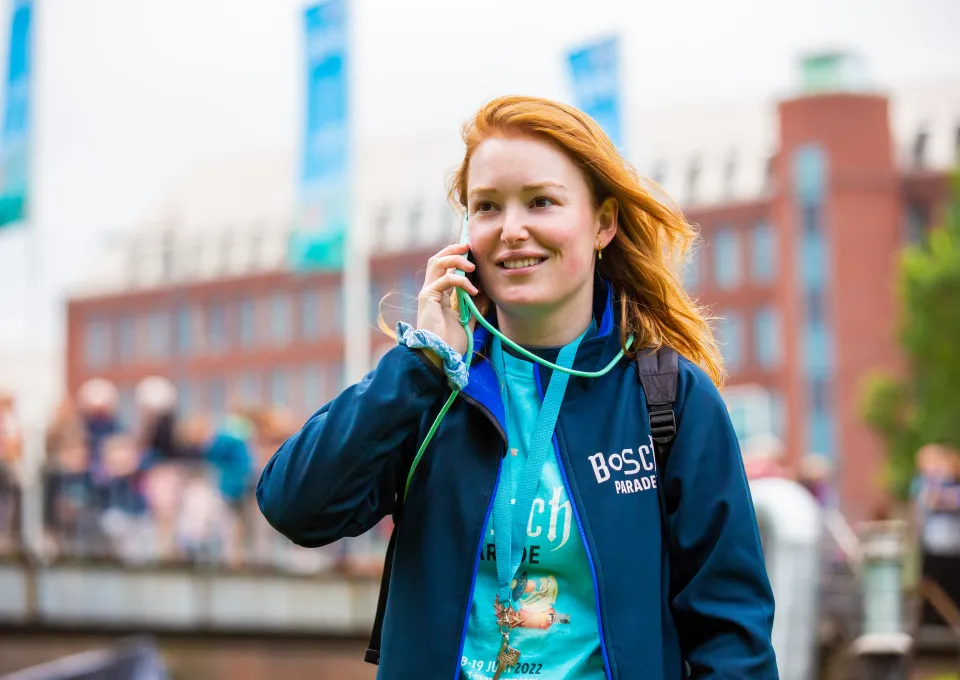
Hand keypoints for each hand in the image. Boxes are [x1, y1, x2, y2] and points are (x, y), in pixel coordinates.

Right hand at [417, 243, 480, 360]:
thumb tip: (484, 290)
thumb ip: (473, 305)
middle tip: (469, 247)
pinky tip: (472, 291)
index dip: (457, 257)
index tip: (473, 254)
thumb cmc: (451, 343)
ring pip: (438, 263)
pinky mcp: (427, 298)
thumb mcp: (468, 320)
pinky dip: (460, 281)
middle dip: (453, 249)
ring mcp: (427, 293)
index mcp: (439, 294)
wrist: (440, 357)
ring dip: (456, 259)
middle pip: (438, 259)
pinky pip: (444, 279)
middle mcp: (431, 290)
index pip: (444, 267)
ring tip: (472, 266)